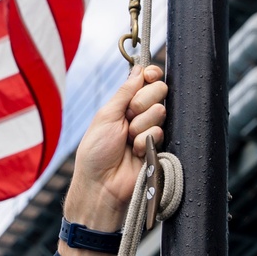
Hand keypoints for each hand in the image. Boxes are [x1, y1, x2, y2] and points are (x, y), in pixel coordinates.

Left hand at [58, 65, 167, 255]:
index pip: (145, 81)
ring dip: (141, 125)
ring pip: (160, 111)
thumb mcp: (105, 115)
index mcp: (123, 104)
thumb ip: (124, 92)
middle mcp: (139, 115)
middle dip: (142, 101)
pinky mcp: (158, 147)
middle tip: (128, 117)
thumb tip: (139, 69)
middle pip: (158, 90)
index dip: (150, 75)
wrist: (101, 185)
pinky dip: (145, 141)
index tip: (150, 74)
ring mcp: (149, 130)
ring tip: (128, 140)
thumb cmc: (96, 152)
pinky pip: (160, 131)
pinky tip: (136, 152)